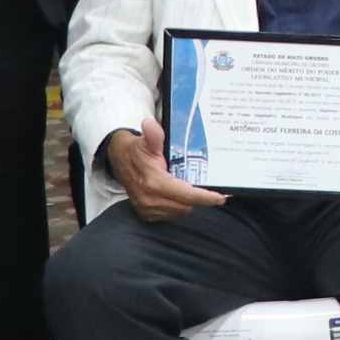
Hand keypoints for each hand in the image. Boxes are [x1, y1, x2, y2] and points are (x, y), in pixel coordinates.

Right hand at [104, 122, 224, 221]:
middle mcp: (150, 199)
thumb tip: (151, 124)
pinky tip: (179, 195)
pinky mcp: (146, 214)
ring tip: (192, 189)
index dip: (205, 197)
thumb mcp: (147, 141)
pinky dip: (178, 207)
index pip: (186, 195)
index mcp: (154, 183)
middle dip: (199, 198)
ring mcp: (147, 209)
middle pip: (186, 206)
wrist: (119, 160)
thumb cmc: (137, 150)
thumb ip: (154, 135)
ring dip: (188, 203)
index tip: (220, 197)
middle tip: (208, 188)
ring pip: (180, 212)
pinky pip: (171, 215)